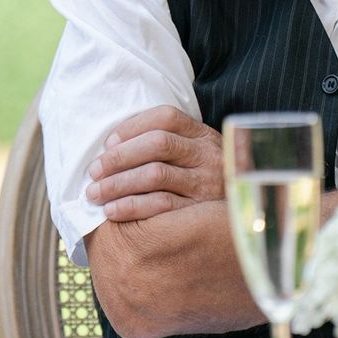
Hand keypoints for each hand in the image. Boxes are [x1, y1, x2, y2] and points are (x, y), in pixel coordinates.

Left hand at [85, 105, 222, 220]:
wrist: (245, 220)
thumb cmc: (204, 185)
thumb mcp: (196, 157)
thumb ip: (166, 145)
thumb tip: (112, 145)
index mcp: (203, 135)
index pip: (165, 117)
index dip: (132, 127)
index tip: (108, 143)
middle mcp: (208, 155)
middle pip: (157, 144)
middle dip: (119, 157)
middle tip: (93, 171)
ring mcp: (208, 184)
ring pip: (156, 175)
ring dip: (118, 183)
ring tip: (94, 193)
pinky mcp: (202, 215)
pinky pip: (161, 207)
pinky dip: (132, 207)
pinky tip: (111, 211)